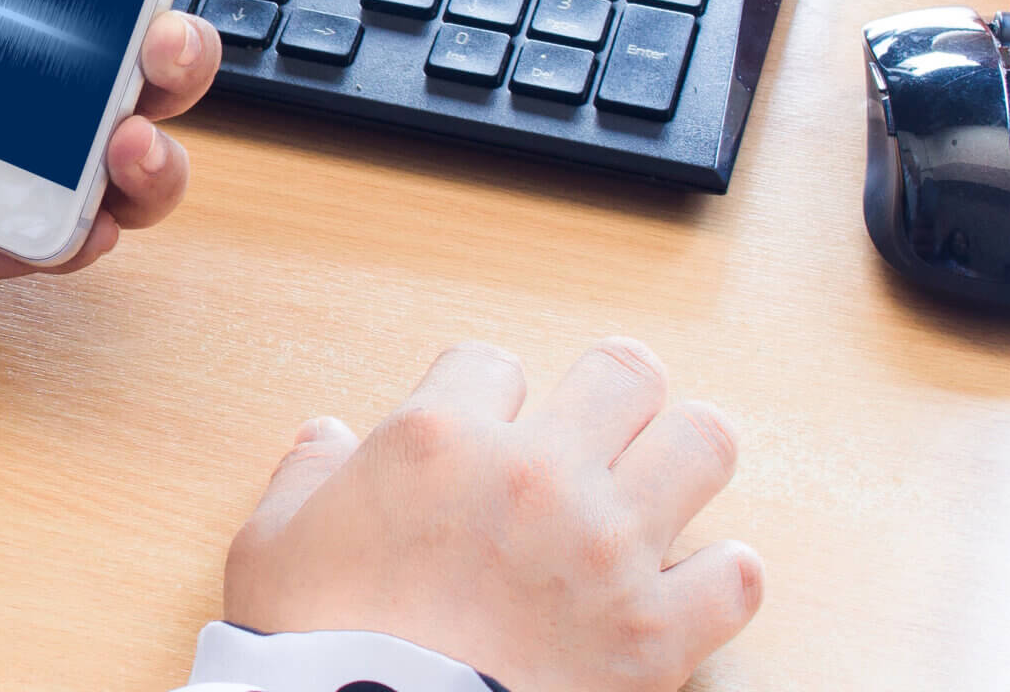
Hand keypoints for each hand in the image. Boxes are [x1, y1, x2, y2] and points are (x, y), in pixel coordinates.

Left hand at [0, 0, 222, 286]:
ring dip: (164, 136)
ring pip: (137, 146)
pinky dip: (105, 218)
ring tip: (128, 123)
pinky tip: (96, 190)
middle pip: (149, 51)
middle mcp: (26, 62)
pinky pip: (76, 234)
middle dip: (183, 38)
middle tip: (158, 26)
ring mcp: (14, 146)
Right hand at [224, 338, 765, 691]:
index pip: (491, 361)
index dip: (485, 397)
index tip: (479, 432)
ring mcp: (606, 552)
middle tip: (598, 424)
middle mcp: (535, 476)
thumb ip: (306, 476)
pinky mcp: (654, 637)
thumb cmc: (313, 648)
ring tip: (657, 482)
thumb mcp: (271, 545)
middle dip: (610, 392)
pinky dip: (720, 578)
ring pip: (702, 442)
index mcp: (437, 438)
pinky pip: (737, 577)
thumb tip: (328, 439)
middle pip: (624, 372)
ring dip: (681, 458)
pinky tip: (690, 583)